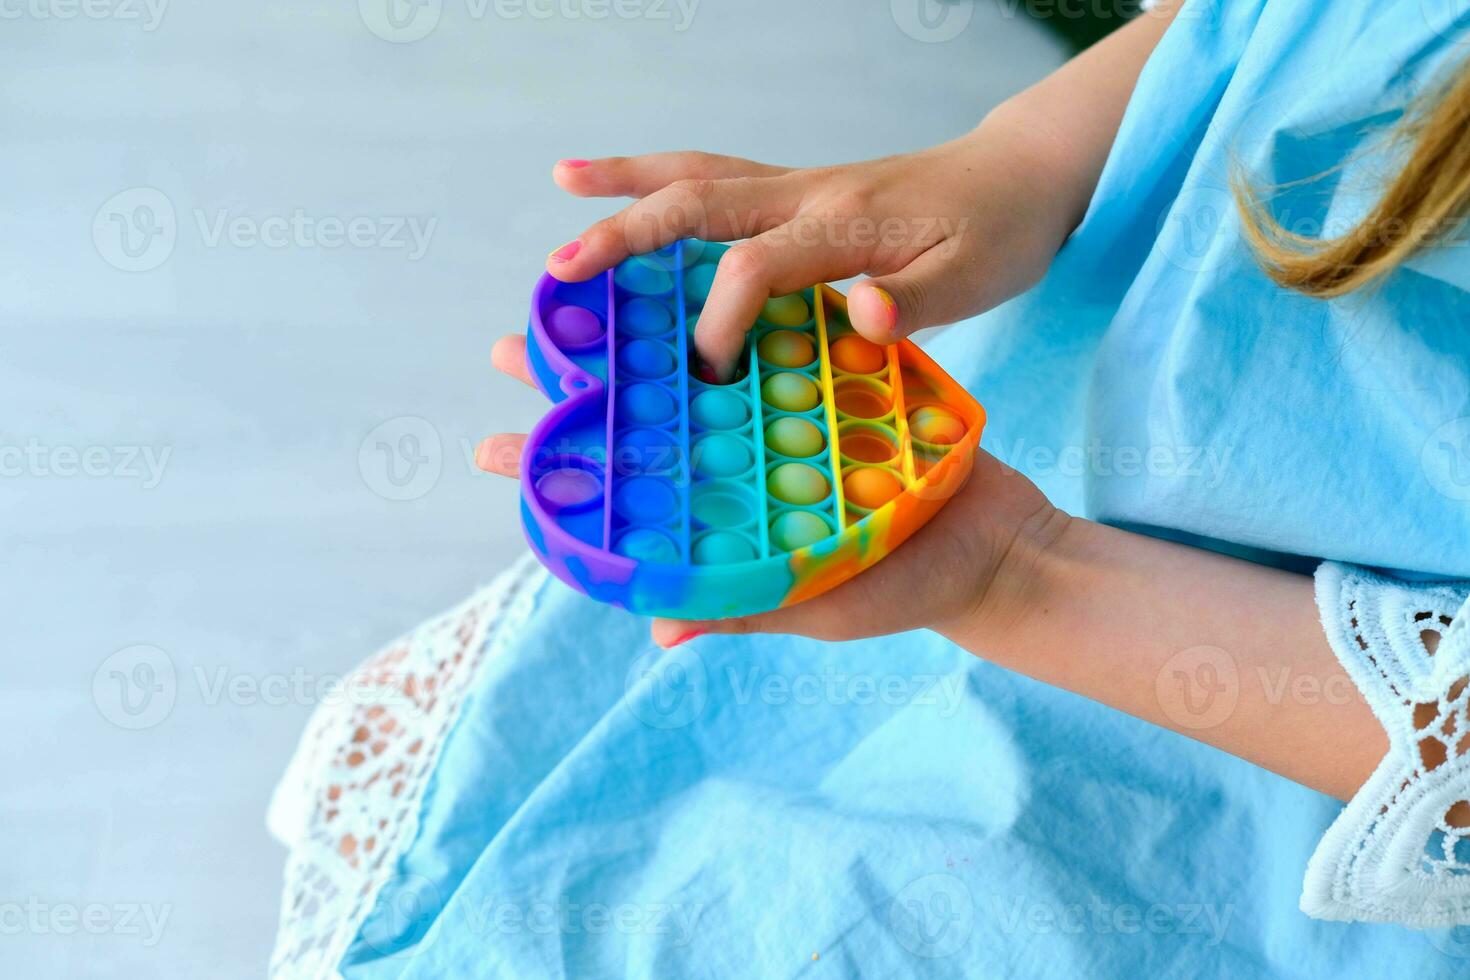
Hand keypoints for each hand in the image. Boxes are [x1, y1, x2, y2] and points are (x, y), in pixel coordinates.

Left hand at [475, 334, 1066, 647]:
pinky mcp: (830, 383)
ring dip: (640, 334)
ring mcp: (784, 423)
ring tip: (584, 292)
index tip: (489, 448)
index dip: (557, 474)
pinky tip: (689, 274)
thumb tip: (660, 629)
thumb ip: (744, 602)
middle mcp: (743, 468)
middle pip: (645, 417)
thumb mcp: (820, 601)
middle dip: (583, 384)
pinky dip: (732, 312)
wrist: (1002, 547)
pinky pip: (775, 343)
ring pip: (697, 368)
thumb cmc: (908, 590)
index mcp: (728, 522)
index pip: (624, 496)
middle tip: (511, 346)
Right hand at [542, 130, 1077, 378]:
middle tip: (560, 270)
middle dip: (625, 235)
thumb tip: (863, 314)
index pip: (754, 269)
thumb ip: (918, 302)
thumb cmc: (999, 235)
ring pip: (699, 176)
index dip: (716, 326)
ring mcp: (800, 185)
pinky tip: (627, 184)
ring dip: (628, 182)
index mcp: (845, 225)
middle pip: (700, 202)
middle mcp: (809, 195)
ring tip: (562, 183)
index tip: (708, 381)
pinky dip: (664, 180)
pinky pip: (719, 179)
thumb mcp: (978, 279)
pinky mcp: (800, 191)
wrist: (1020, 175)